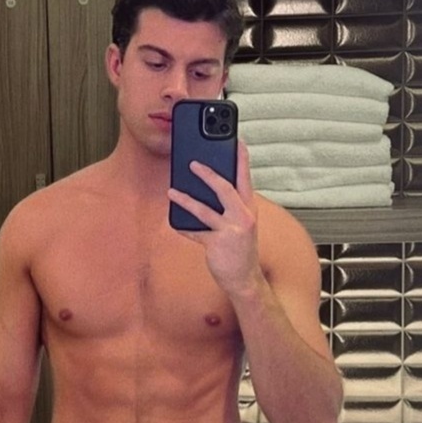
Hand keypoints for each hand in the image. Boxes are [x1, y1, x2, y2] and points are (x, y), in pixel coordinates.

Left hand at [167, 140, 264, 298]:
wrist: (246, 280)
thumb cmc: (241, 250)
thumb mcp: (242, 225)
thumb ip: (230, 208)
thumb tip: (207, 190)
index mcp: (249, 208)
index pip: (245, 179)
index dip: (241, 160)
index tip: (236, 142)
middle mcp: (243, 217)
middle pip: (225, 188)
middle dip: (208, 174)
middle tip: (192, 163)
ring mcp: (231, 230)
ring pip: (204, 210)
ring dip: (185, 199)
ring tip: (171, 191)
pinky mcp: (217, 244)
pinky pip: (195, 232)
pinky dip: (184, 228)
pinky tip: (175, 223)